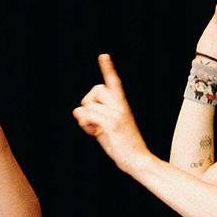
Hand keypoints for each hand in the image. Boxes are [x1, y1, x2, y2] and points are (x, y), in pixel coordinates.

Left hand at [73, 54, 150, 174]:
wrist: (138, 161)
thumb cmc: (123, 147)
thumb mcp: (107, 129)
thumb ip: (95, 118)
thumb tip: (78, 112)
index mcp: (122, 106)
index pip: (114, 83)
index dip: (108, 69)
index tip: (103, 56)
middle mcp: (120, 106)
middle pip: (96, 90)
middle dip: (88, 103)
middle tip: (92, 120)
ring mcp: (116, 114)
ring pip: (88, 105)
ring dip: (85, 118)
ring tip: (94, 130)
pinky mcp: (112, 124)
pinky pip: (88, 116)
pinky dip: (85, 125)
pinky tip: (93, 133)